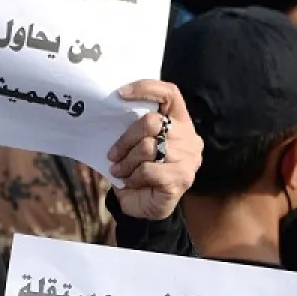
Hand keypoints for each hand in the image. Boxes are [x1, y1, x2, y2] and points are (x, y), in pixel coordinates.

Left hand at [108, 80, 201, 220]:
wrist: (147, 206)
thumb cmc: (141, 171)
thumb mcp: (136, 146)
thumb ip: (133, 130)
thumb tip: (108, 114)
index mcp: (179, 121)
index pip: (170, 93)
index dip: (146, 89)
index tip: (120, 94)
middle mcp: (189, 137)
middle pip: (152, 122)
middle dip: (126, 139)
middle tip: (112, 154)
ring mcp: (189, 158)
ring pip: (148, 147)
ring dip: (127, 162)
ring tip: (119, 171)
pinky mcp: (182, 178)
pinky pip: (149, 170)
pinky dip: (133, 177)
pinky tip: (131, 182)